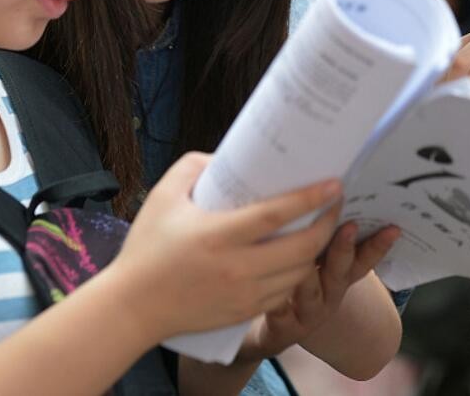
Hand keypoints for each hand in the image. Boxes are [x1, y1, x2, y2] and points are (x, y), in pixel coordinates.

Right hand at [111, 152, 343, 340]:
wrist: (133, 307)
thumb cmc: (147, 247)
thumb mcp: (164, 195)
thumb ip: (195, 167)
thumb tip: (227, 156)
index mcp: (217, 235)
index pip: (276, 215)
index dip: (310, 198)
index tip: (334, 183)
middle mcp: (236, 268)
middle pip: (301, 247)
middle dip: (327, 223)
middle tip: (335, 204)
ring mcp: (243, 294)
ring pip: (299, 272)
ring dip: (318, 249)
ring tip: (323, 227)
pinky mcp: (244, 312)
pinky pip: (286, 292)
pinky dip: (300, 273)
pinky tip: (302, 257)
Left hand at [237, 221, 402, 361]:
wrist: (276, 330)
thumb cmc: (298, 283)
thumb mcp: (318, 262)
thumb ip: (324, 235)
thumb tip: (329, 189)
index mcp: (341, 274)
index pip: (364, 258)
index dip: (379, 244)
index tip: (392, 227)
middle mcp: (331, 293)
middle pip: (340, 269)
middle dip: (344, 247)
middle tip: (349, 226)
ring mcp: (309, 311)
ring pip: (310, 290)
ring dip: (310, 272)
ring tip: (305, 255)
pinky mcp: (283, 327)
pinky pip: (279, 312)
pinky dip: (277, 302)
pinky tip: (273, 291)